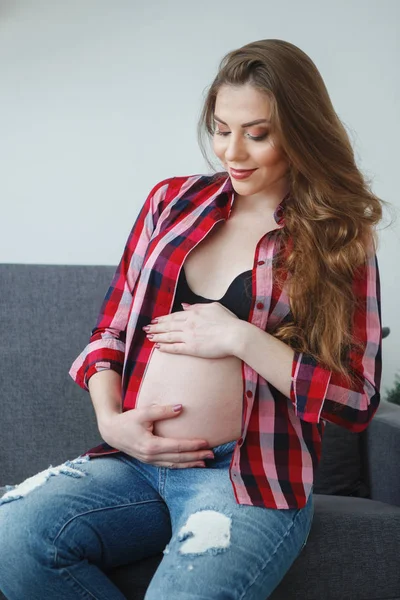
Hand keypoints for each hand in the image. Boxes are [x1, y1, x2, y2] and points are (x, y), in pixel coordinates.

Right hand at [99, 404, 213, 467]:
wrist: (112, 431)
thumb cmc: (127, 420)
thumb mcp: (144, 412)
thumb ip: (163, 410)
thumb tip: (181, 408)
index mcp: (151, 445)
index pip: (177, 446)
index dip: (192, 445)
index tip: (206, 443)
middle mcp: (151, 456)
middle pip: (178, 458)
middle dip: (196, 457)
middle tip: (212, 454)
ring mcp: (150, 461)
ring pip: (174, 465)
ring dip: (190, 464)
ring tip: (205, 462)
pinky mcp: (149, 461)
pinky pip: (168, 465)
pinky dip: (180, 465)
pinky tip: (190, 464)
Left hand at [143, 302, 240, 358]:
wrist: (235, 335)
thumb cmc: (228, 321)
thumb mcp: (214, 307)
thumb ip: (197, 306)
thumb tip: (185, 306)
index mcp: (193, 313)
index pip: (174, 316)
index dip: (163, 319)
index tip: (155, 320)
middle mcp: (188, 324)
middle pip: (168, 325)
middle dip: (156, 327)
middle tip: (146, 329)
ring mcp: (189, 336)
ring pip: (168, 336)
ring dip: (157, 336)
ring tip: (149, 337)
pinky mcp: (191, 348)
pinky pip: (175, 348)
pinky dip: (165, 348)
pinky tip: (158, 348)